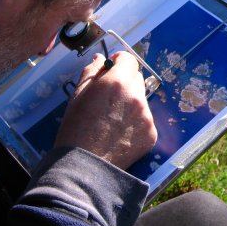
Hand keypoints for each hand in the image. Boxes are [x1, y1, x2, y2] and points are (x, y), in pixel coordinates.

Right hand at [54, 51, 156, 169]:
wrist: (84, 166)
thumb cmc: (75, 130)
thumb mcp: (77, 95)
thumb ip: (92, 72)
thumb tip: (101, 59)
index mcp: (117, 82)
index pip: (129, 59)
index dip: (119, 62)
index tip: (112, 67)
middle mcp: (136, 96)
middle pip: (136, 78)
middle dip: (124, 82)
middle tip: (109, 97)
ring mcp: (146, 116)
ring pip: (141, 99)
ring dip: (130, 103)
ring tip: (111, 120)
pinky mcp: (151, 133)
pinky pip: (145, 119)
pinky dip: (135, 122)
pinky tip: (119, 133)